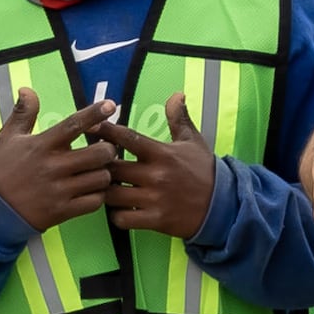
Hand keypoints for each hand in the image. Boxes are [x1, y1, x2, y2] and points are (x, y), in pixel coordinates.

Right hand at [0, 84, 118, 231]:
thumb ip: (23, 114)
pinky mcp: (62, 211)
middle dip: (108, 149)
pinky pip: (95, 201)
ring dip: (104, 173)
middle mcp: (52, 167)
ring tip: (97, 171)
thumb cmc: (2, 169)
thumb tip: (27, 89)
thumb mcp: (8, 138)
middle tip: (104, 150)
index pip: (73, 125)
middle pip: (98, 154)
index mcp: (41, 146)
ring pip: (101, 178)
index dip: (93, 114)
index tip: (110, 105)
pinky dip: (98, 195)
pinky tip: (91, 190)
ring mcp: (58, 190)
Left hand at [96, 93, 219, 240]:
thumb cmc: (204, 171)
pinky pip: (123, 219)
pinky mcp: (155, 219)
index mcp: (162, 153)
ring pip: (113, 195)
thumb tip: (176, 94)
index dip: (106, 132)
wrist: (223, 205)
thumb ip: (179, 119)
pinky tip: (120, 210)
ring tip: (104, 189)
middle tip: (93, 166)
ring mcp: (155, 199)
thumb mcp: (193, 142)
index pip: (127, 138)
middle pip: (112, 168)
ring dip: (105, 192)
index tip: (90, 129)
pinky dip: (116, 215)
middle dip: (100, 167)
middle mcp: (156, 175)